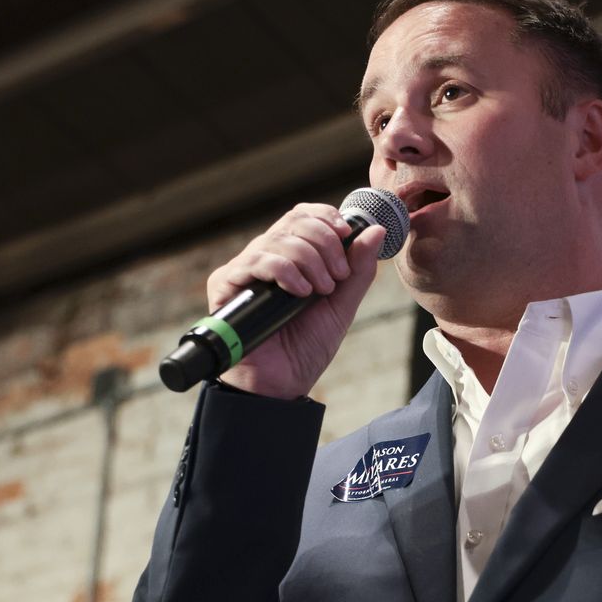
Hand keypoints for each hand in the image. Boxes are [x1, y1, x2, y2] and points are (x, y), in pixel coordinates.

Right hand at [209, 203, 386, 399]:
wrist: (280, 385)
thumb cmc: (305, 348)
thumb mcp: (341, 306)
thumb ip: (357, 271)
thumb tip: (375, 231)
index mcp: (291, 258)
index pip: (303, 216)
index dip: (326, 217)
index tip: (346, 234)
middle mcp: (265, 258)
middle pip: (294, 221)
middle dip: (325, 243)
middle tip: (337, 276)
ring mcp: (245, 270)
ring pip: (279, 239)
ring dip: (310, 261)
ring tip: (321, 291)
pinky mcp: (226, 285)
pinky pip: (258, 260)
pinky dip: (286, 271)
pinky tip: (300, 293)